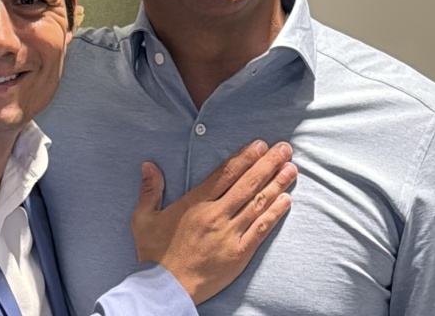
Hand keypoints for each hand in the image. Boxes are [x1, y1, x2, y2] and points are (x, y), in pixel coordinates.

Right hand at [131, 140, 296, 304]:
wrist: (165, 288)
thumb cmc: (154, 253)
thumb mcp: (143, 219)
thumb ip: (150, 190)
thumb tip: (149, 165)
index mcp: (194, 204)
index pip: (225, 174)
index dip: (244, 158)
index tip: (259, 145)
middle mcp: (215, 215)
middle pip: (246, 184)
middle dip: (267, 164)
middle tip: (284, 149)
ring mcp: (229, 234)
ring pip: (257, 204)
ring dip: (276, 184)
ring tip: (291, 169)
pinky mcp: (239, 253)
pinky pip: (261, 229)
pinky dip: (274, 214)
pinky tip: (286, 200)